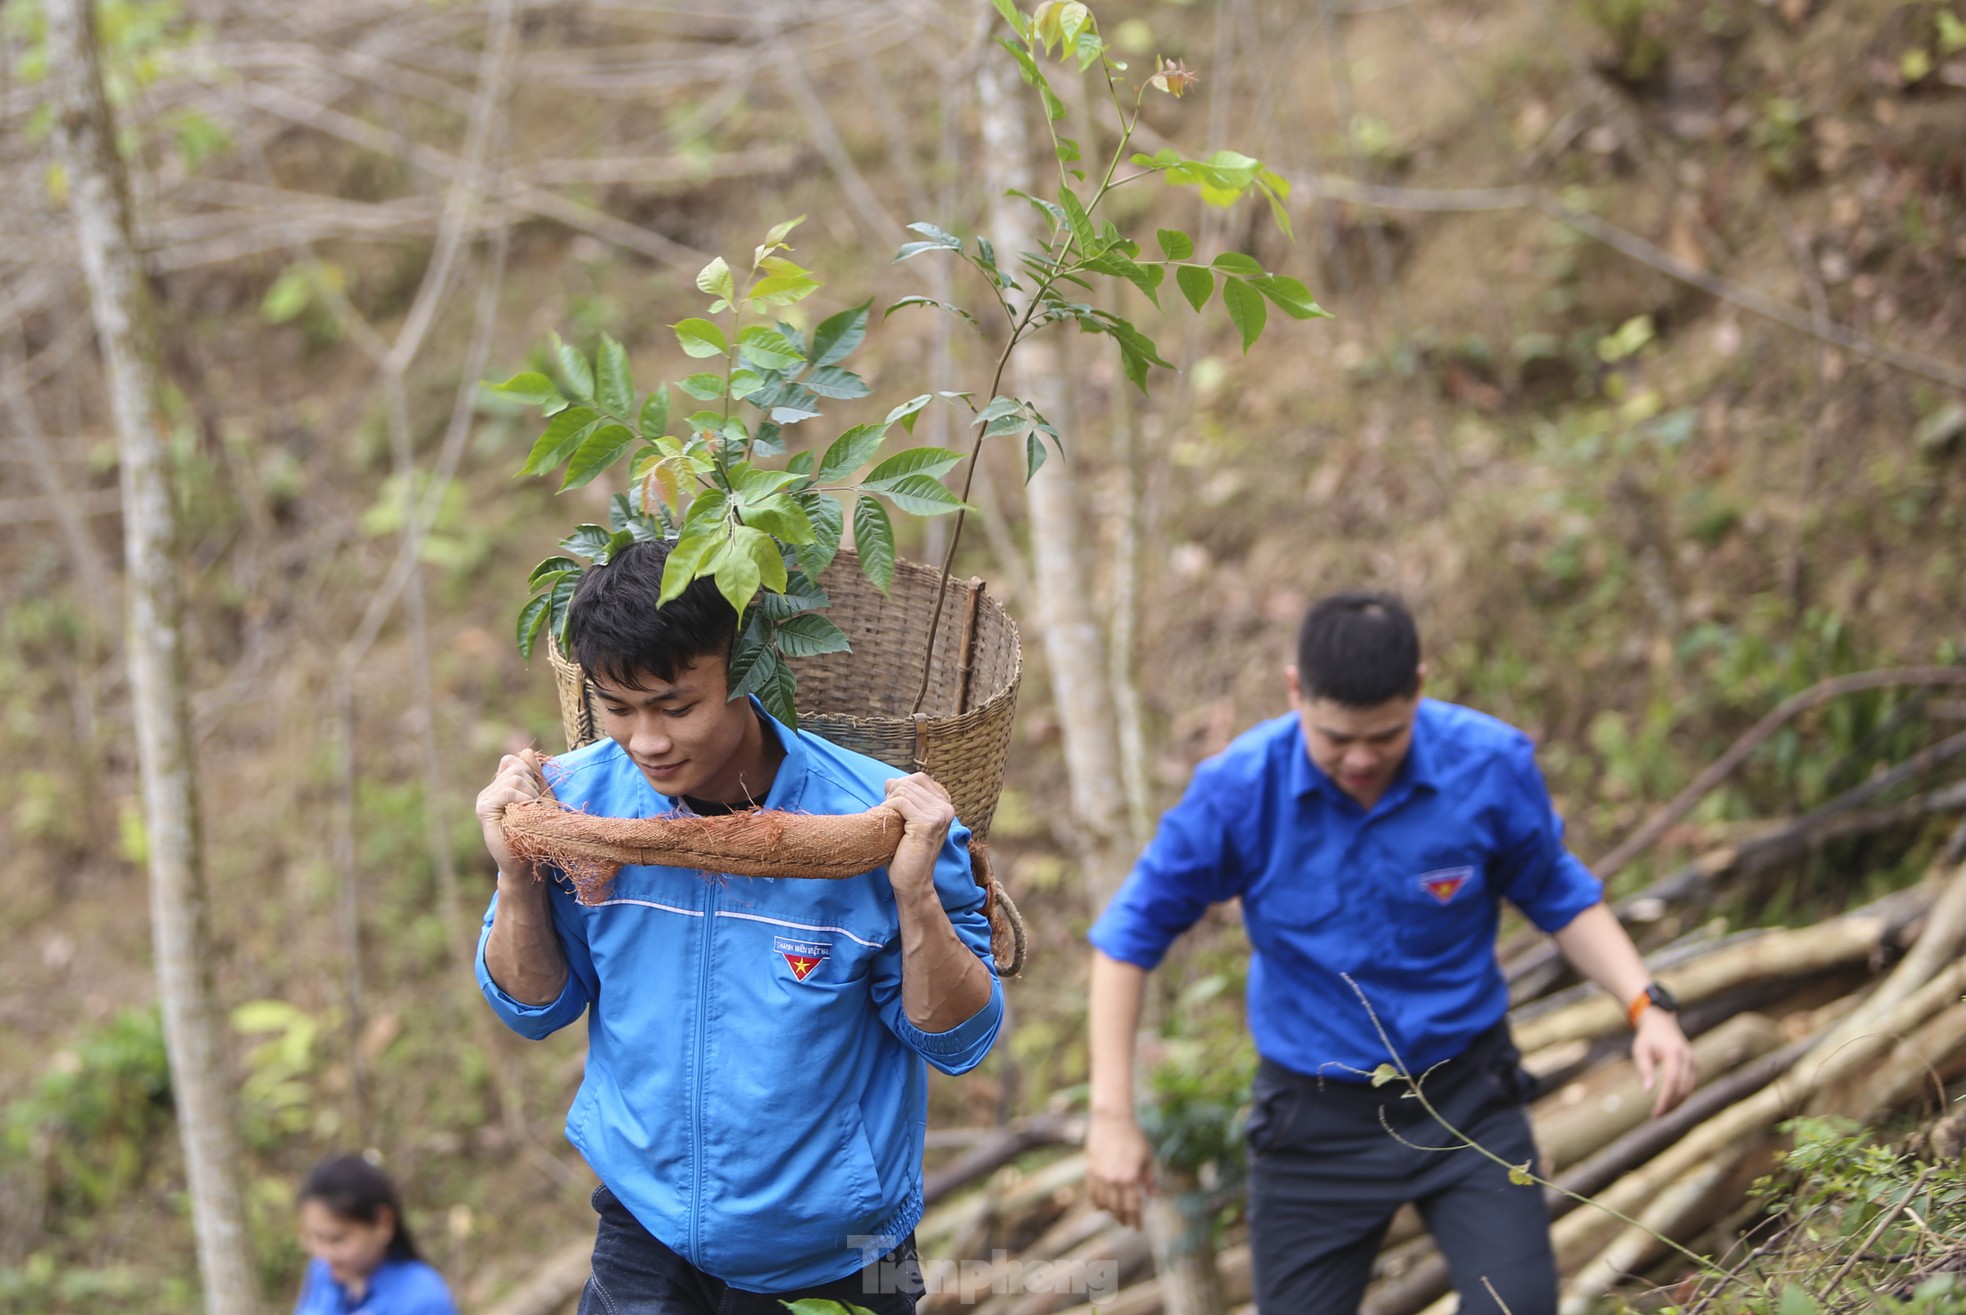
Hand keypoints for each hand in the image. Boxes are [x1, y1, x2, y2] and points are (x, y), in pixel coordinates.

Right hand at [476, 749, 553, 879]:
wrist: (527, 865)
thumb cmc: (537, 834)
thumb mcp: (542, 799)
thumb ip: (535, 775)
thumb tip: (527, 750)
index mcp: (500, 786)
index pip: (513, 760)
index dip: (531, 772)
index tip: (537, 795)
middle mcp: (489, 791)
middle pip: (515, 766)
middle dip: (534, 785)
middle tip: (535, 809)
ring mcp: (484, 800)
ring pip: (514, 777)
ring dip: (531, 794)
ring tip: (530, 814)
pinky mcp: (484, 810)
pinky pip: (507, 791)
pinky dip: (523, 800)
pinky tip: (524, 815)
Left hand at [882, 772, 955, 851]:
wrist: (912, 882)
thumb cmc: (906, 853)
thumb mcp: (906, 820)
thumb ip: (902, 798)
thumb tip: (890, 780)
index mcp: (945, 805)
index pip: (919, 778)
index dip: (901, 788)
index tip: (894, 809)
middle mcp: (946, 807)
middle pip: (910, 782)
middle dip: (893, 795)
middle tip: (888, 816)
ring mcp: (940, 814)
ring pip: (903, 790)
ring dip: (888, 803)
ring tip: (887, 821)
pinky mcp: (928, 823)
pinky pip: (900, 801)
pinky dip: (887, 808)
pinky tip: (887, 823)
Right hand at [1086, 1110, 1154, 1229]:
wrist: (1112, 1120)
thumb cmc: (1134, 1137)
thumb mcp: (1147, 1157)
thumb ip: (1149, 1179)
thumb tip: (1155, 1196)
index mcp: (1130, 1178)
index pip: (1133, 1207)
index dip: (1136, 1220)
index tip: (1138, 1228)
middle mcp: (1114, 1180)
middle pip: (1117, 1208)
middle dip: (1123, 1218)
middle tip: (1127, 1224)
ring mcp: (1100, 1176)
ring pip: (1103, 1203)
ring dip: (1110, 1212)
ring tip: (1115, 1215)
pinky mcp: (1090, 1170)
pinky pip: (1092, 1193)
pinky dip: (1096, 1202)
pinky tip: (1100, 1207)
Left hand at [1633, 1008, 1697, 1116]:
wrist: (1661, 1022)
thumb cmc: (1648, 1037)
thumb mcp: (1640, 1050)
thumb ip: (1644, 1069)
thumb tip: (1647, 1091)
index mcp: (1674, 1053)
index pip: (1672, 1081)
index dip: (1665, 1099)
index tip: (1656, 1112)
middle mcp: (1688, 1058)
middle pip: (1683, 1088)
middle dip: (1671, 1104)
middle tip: (1656, 1115)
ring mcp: (1694, 1062)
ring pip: (1689, 1089)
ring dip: (1677, 1103)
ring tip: (1662, 1111)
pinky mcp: (1695, 1066)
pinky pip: (1690, 1085)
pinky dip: (1681, 1095)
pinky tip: (1670, 1102)